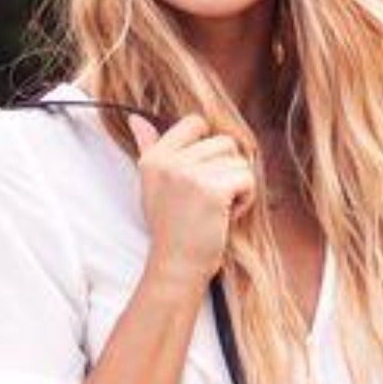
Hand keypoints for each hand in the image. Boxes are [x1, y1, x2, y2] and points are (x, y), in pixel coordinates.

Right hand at [128, 112, 258, 282]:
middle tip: (209, 200)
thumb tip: (136, 117)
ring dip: (236, 186)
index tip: (200, 178)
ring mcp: (190, 174)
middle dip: (226, 170)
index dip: (209, 148)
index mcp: (155, 157)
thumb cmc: (171, 228)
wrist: (177, 266)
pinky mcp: (212, 189)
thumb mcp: (153, 185)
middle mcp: (169, 161)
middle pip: (224, 142)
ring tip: (217, 209)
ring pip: (238, 160)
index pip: (195, 122)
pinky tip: (226, 216)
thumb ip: (149, 147)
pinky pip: (246, 178)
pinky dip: (245, 199)